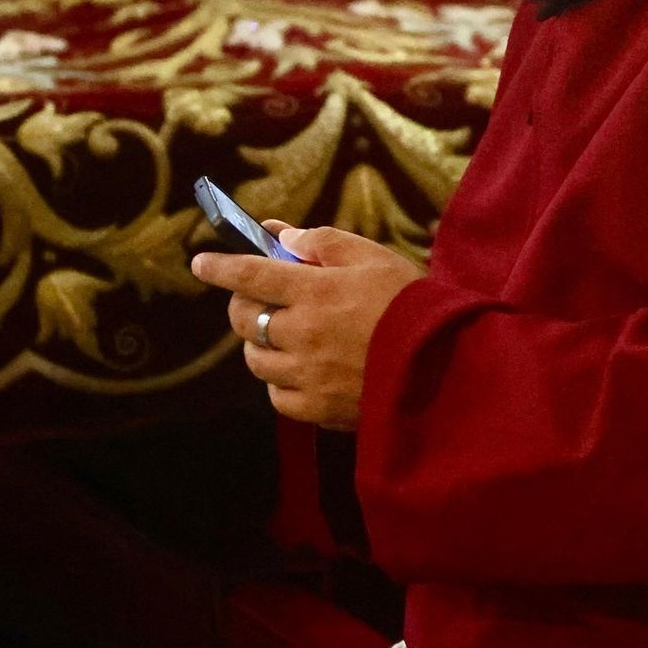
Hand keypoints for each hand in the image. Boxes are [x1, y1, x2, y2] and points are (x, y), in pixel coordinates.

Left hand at [192, 224, 425, 430]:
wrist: (446, 366)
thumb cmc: (410, 303)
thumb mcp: (372, 257)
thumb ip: (321, 243)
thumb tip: (279, 237)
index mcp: (315, 291)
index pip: (250, 275)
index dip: (221, 267)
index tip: (201, 263)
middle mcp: (303, 334)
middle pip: (245, 320)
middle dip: (242, 305)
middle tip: (257, 299)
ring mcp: (307, 376)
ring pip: (256, 359)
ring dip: (260, 343)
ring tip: (285, 334)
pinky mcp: (318, 409)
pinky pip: (277, 396)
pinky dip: (280, 381)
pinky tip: (301, 369)